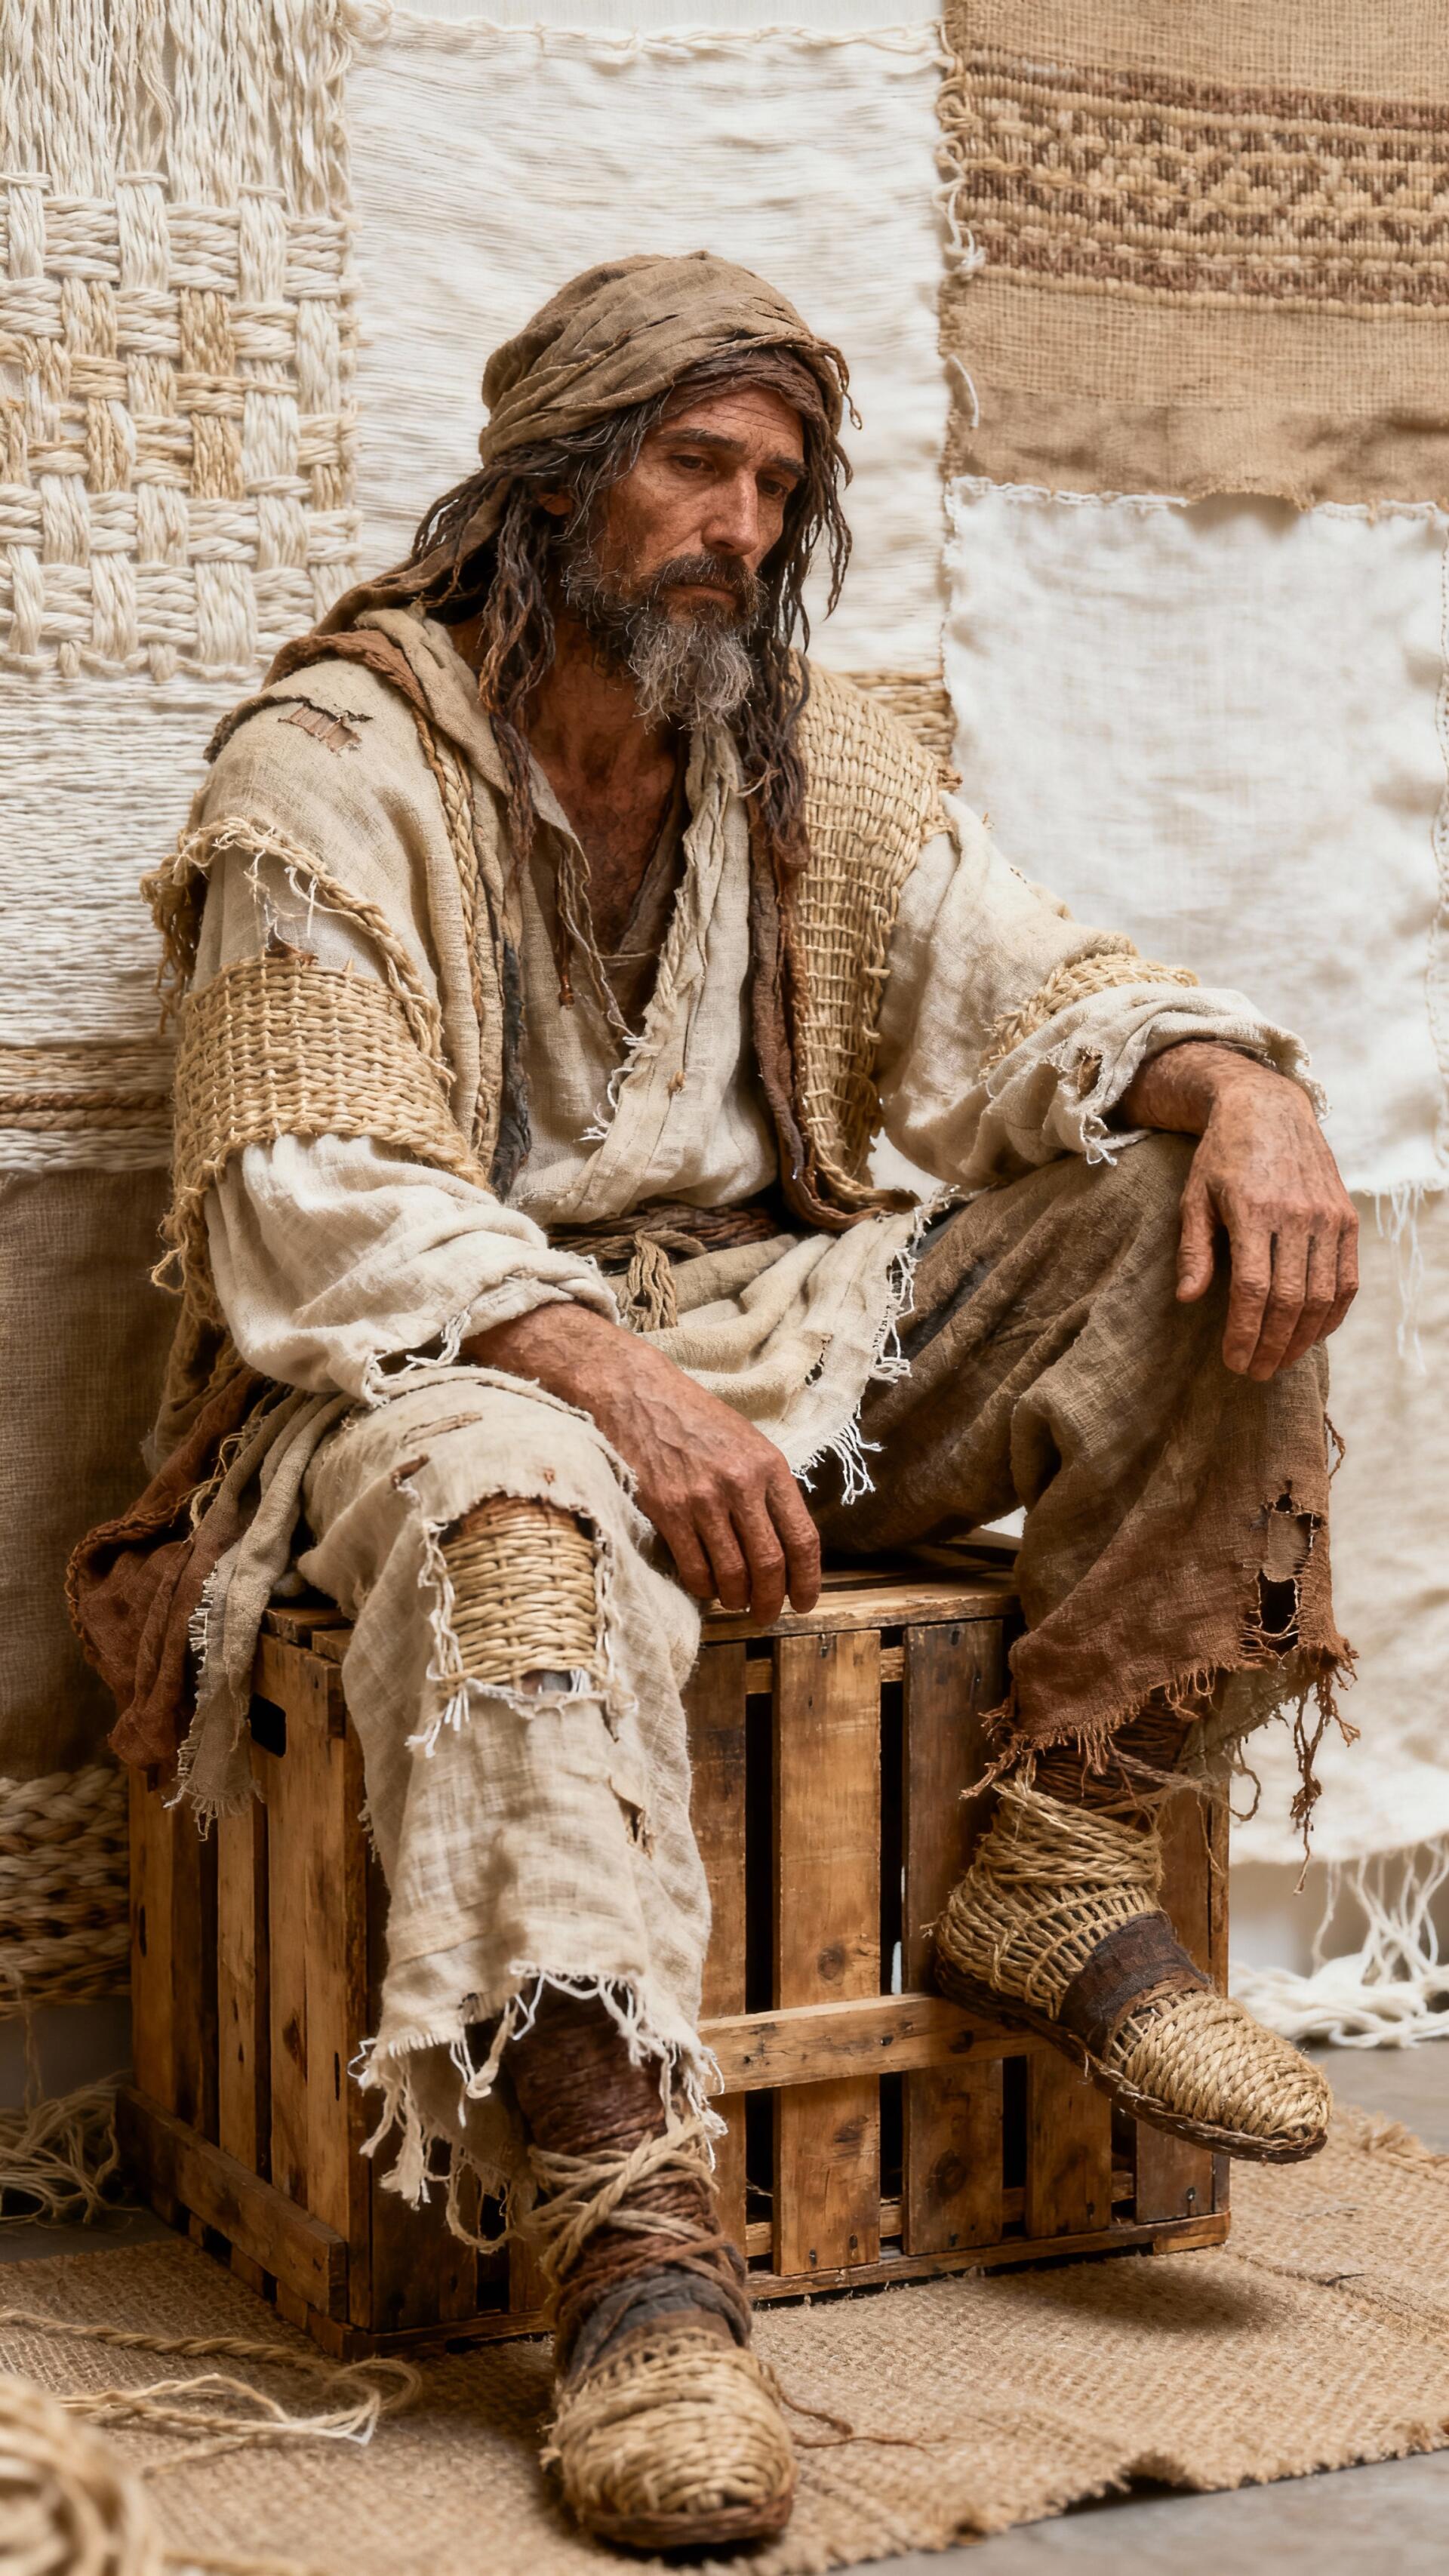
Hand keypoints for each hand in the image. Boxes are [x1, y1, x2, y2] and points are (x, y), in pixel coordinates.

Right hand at [463, 1304, 820, 1620]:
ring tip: (733, 1601)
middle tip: (765, 1615)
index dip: (808, 1580)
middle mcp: (741, 1484)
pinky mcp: (667, 1509)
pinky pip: (693, 1567)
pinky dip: (701, 1587)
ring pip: (732, 1573)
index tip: (804, 1602)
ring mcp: (703, 1498)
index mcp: (770, 1467)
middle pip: (769, 1564)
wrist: (636, 1393)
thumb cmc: (693, 1419)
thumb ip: (767, 1488)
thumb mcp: (746, 1443)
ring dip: (735, 1598)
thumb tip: (784, 1544)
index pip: (802, 1538)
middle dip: (771, 1601)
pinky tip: (703, 1585)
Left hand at [1121, 1042, 1357, 1378]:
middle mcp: (1297, 1215)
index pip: (1254, 1290)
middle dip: (1273, 1345)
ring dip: (1303, 1337)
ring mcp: (1327, 1216)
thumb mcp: (1194, 1197)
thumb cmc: (1221, 1156)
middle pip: (1290, 1300)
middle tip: (1257, 1373)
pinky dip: (1333, 1313)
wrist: (1268, 1108)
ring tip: (1281, 1361)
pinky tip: (1314, 1334)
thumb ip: (1193, 1249)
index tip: (1233, 1362)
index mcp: (1253, 1211)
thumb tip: (1188, 1298)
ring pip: (1322, 1295)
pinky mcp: (1346, 1217)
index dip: (1245, 1333)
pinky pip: (1347, 1278)